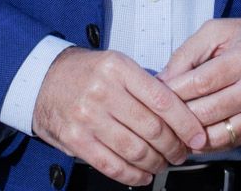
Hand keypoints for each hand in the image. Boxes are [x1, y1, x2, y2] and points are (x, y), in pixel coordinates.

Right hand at [33, 48, 208, 185]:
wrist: (42, 79)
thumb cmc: (85, 73)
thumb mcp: (117, 65)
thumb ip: (146, 86)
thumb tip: (182, 114)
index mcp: (119, 68)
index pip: (163, 100)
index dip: (186, 124)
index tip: (197, 136)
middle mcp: (103, 91)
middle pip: (152, 129)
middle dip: (174, 147)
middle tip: (181, 153)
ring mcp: (87, 116)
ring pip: (135, 150)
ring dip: (156, 163)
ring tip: (162, 164)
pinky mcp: (75, 138)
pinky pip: (111, 164)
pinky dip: (132, 175)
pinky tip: (142, 175)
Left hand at [160, 17, 240, 152]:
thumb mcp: (217, 32)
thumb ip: (187, 54)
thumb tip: (163, 81)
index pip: (201, 83)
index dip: (174, 92)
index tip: (157, 94)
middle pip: (206, 111)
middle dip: (177, 115)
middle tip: (159, 113)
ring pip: (217, 134)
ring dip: (190, 135)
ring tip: (173, 128)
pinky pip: (230, 143)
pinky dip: (207, 143)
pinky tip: (193, 135)